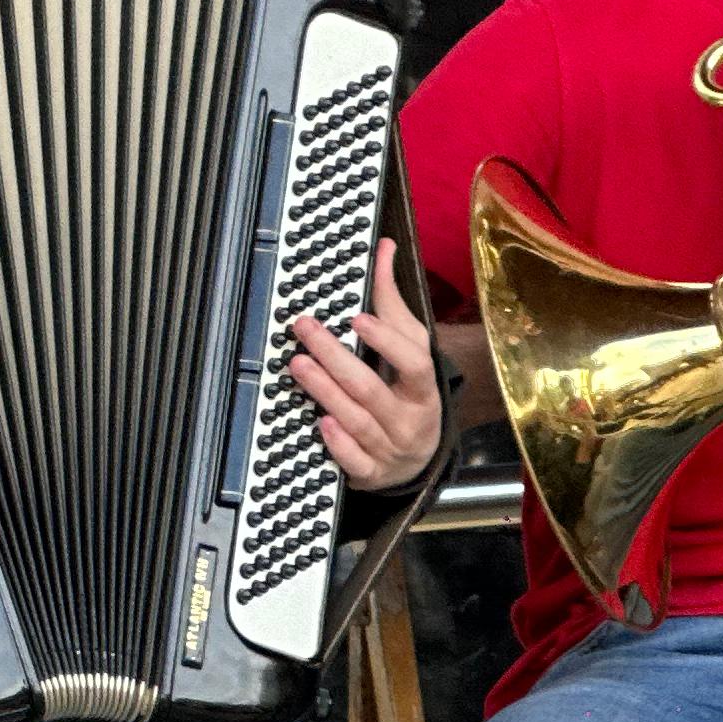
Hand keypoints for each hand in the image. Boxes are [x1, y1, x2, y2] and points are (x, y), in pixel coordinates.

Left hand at [290, 236, 443, 492]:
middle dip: (335, 359)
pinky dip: (338, 444)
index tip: (357, 318)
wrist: (418, 457)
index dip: (386, 342)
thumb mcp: (408, 347)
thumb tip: (383, 247)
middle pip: (372, 390)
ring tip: (298, 366)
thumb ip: (391, 302)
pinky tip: (319, 422)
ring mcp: (390, 449)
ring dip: (325, 393)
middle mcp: (410, 420)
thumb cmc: (408, 391)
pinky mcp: (371, 473)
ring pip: (358, 422)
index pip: (413, 363)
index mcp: (424, 388)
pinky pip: (355, 461)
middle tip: (303, 330)